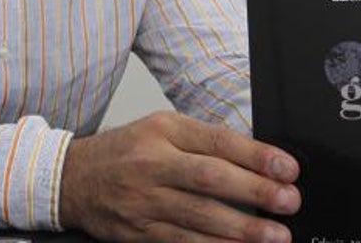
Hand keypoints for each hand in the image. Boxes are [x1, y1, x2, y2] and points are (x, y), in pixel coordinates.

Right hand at [59, 111, 299, 242]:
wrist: (71, 178)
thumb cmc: (123, 153)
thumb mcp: (159, 129)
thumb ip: (202, 142)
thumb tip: (256, 161)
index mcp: (162, 130)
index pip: (217, 141)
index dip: (257, 156)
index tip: (287, 168)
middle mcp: (152, 163)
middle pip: (211, 177)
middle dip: (255, 191)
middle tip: (288, 201)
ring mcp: (144, 199)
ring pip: (199, 215)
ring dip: (242, 228)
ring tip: (275, 235)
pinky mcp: (138, 231)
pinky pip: (181, 242)